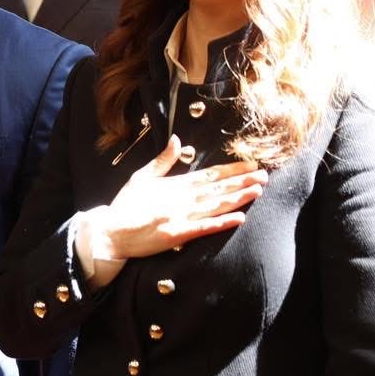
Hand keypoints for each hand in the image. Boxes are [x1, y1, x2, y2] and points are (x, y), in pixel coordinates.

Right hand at [91, 136, 266, 284]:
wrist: (110, 232)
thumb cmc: (125, 206)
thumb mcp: (141, 177)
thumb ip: (162, 160)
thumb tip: (177, 141)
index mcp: (174, 184)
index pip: (209, 174)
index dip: (232, 170)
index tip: (252, 165)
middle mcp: (180, 198)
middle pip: (217, 188)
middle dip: (242, 181)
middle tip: (265, 176)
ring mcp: (180, 216)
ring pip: (215, 205)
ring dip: (237, 197)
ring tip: (257, 191)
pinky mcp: (176, 234)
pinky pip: (203, 228)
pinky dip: (221, 223)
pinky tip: (239, 218)